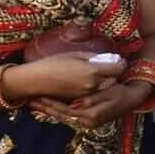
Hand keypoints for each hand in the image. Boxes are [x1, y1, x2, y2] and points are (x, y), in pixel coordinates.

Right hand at [5, 52, 126, 101]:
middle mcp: (92, 84)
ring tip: (99, 73)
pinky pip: (93, 93)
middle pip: (113, 79)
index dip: (120, 63)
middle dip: (114, 73)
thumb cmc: (53, 63)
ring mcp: (86, 94)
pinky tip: (88, 81)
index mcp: (93, 71)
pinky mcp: (79, 99)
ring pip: (104, 87)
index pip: (118, 69)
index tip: (118, 60)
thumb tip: (109, 58)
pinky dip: (95, 88)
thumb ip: (95, 57)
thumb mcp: (76, 54)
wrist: (34, 80)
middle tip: (110, 66)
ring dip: (105, 81)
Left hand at [29, 81, 150, 128]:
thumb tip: (78, 103)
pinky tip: (48, 106)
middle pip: (61, 115)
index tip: (37, 96)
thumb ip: (93, 99)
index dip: (51, 103)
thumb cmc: (122, 92)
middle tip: (30, 100)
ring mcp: (86, 122)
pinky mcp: (86, 120)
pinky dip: (57, 111)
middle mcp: (87, 122)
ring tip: (35, 103)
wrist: (132, 99)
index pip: (65, 109)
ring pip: (63, 117)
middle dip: (45, 107)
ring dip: (48, 110)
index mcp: (91, 115)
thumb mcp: (110, 93)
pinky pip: (68, 116)